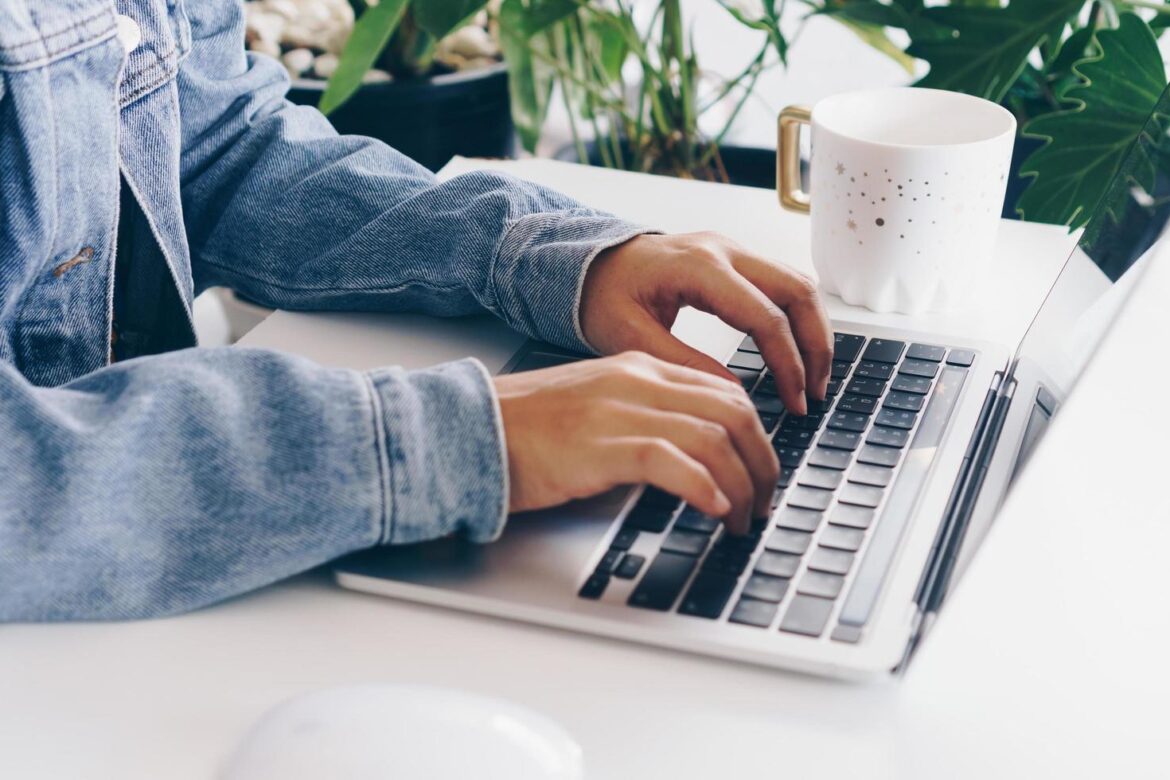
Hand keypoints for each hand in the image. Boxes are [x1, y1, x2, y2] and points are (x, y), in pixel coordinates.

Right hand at [494, 352, 778, 532]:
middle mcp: (637, 382)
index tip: (761, 472)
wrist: (468, 429)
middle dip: (762, 463)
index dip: (757, 437)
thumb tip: (691, 458)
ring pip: (714, 438)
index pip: (725, 393)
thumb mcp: (596, 410)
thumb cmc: (525, 431)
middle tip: (765, 502)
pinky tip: (714, 511)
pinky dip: (705, 488)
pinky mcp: (601, 446)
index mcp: (639, 369)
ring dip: (741, 486)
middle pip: (734, 413)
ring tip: (744, 519)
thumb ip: (643, 420)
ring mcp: (619, 411)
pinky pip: (674, 462)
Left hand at [580, 232, 833, 414]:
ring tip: (813, 379)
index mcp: (698, 267)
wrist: (586, 265)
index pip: (765, 316)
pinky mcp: (734, 260)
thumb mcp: (630, 338)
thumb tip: (735, 395)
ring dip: (814, 331)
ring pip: (799, 284)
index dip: (788, 363)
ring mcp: (733, 250)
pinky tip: (796, 354)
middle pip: (798, 291)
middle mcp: (724, 250)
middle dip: (816, 345)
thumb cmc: (600, 297)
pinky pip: (782, 285)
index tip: (795, 402)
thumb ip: (682, 363)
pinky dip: (797, 319)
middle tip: (816, 393)